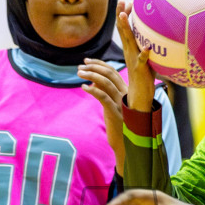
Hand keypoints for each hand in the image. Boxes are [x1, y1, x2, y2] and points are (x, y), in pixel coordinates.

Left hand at [78, 58, 127, 172]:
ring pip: (106, 82)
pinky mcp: (115, 112)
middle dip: (94, 67)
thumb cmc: (116, 123)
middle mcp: (125, 94)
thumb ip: (105, 91)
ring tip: (79, 73)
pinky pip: (103, 97)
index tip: (87, 61)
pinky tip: (83, 87)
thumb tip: (93, 81)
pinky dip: (93, 90)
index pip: (113, 71)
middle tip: (81, 66)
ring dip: (91, 75)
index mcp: (126, 90)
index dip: (99, 63)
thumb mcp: (111, 104)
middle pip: (110, 73)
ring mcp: (121, 103)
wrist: (124, 143)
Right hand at [116, 2, 156, 112]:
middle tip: (121, 1)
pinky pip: (142, 60)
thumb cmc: (145, 75)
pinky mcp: (140, 69)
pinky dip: (144, 54)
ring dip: (126, 28)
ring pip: (128, 41)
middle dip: (121, 15)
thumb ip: (147, 45)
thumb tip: (154, 35)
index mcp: (130, 48)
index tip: (127, 2)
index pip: (125, 28)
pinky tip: (147, 48)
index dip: (124, 15)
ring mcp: (133, 59)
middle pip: (123, 30)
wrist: (139, 94)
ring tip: (125, 16)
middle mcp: (129, 51)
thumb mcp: (146, 57)